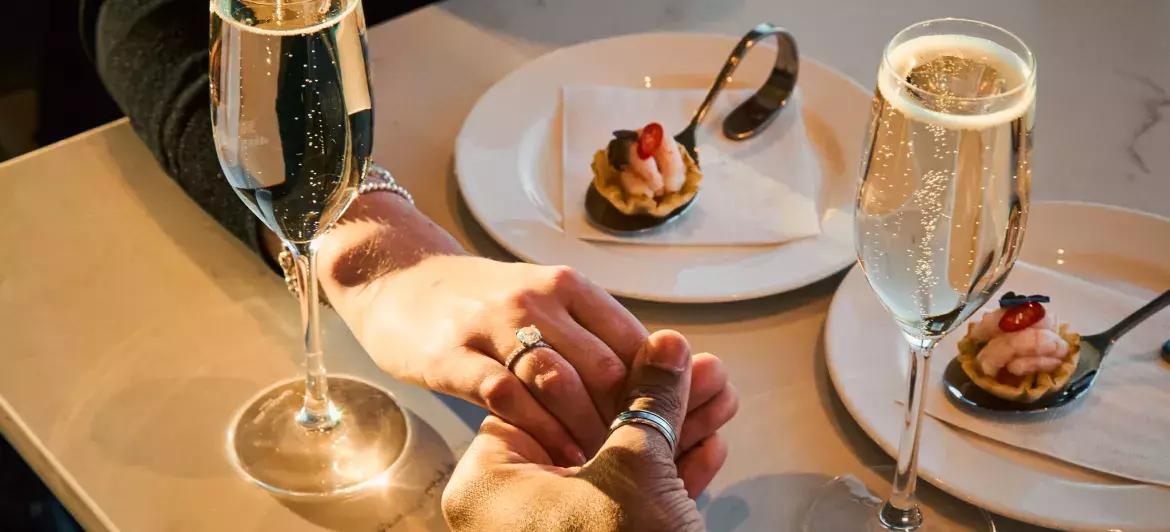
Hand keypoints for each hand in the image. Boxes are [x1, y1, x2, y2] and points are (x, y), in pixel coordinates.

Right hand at [331, 253, 737, 469]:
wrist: (402, 278)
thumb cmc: (483, 301)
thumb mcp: (545, 302)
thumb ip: (592, 336)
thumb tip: (651, 382)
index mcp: (570, 288)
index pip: (632, 340)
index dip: (654, 390)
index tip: (666, 427)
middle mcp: (538, 300)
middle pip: (603, 366)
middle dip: (626, 418)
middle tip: (640, 459)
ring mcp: (494, 325)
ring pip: (558, 381)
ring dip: (586, 429)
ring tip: (602, 464)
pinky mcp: (454, 353)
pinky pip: (505, 395)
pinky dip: (536, 430)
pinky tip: (552, 455)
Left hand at [443, 331, 726, 531]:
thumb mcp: (636, 468)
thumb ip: (648, 400)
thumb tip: (664, 348)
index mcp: (490, 483)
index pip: (543, 400)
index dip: (605, 370)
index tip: (650, 352)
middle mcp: (510, 512)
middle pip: (590, 431)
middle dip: (654, 403)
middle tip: (697, 372)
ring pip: (618, 469)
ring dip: (672, 435)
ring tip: (718, 398)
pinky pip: (630, 507)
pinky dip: (670, 480)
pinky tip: (709, 445)